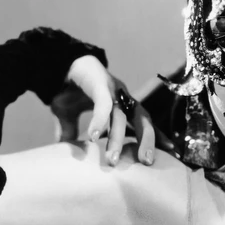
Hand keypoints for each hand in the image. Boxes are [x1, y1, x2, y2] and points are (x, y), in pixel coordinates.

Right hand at [50, 55, 171, 165]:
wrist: (55, 62)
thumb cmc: (69, 88)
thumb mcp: (69, 115)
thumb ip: (70, 131)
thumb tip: (63, 149)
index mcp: (122, 103)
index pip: (144, 122)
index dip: (156, 136)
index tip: (170, 152)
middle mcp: (122, 97)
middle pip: (142, 120)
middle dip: (147, 141)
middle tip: (147, 162)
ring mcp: (112, 90)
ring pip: (121, 117)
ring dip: (117, 139)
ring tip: (112, 160)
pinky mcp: (98, 84)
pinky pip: (102, 105)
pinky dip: (99, 121)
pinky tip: (92, 137)